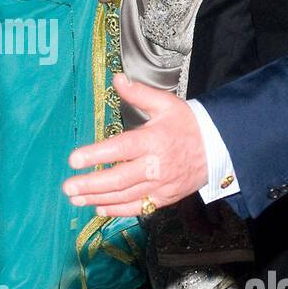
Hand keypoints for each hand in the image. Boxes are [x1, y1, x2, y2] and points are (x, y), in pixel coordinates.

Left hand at [63, 74, 208, 215]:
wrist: (219, 147)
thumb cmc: (188, 124)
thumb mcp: (166, 104)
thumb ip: (138, 93)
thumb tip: (117, 78)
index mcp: (153, 140)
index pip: (120, 149)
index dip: (96, 155)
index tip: (74, 159)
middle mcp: (155, 166)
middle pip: (119, 179)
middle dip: (91, 184)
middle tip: (68, 187)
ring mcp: (161, 185)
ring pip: (125, 196)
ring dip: (98, 198)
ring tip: (75, 198)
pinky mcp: (165, 198)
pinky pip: (139, 207)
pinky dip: (118, 210)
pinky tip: (99, 208)